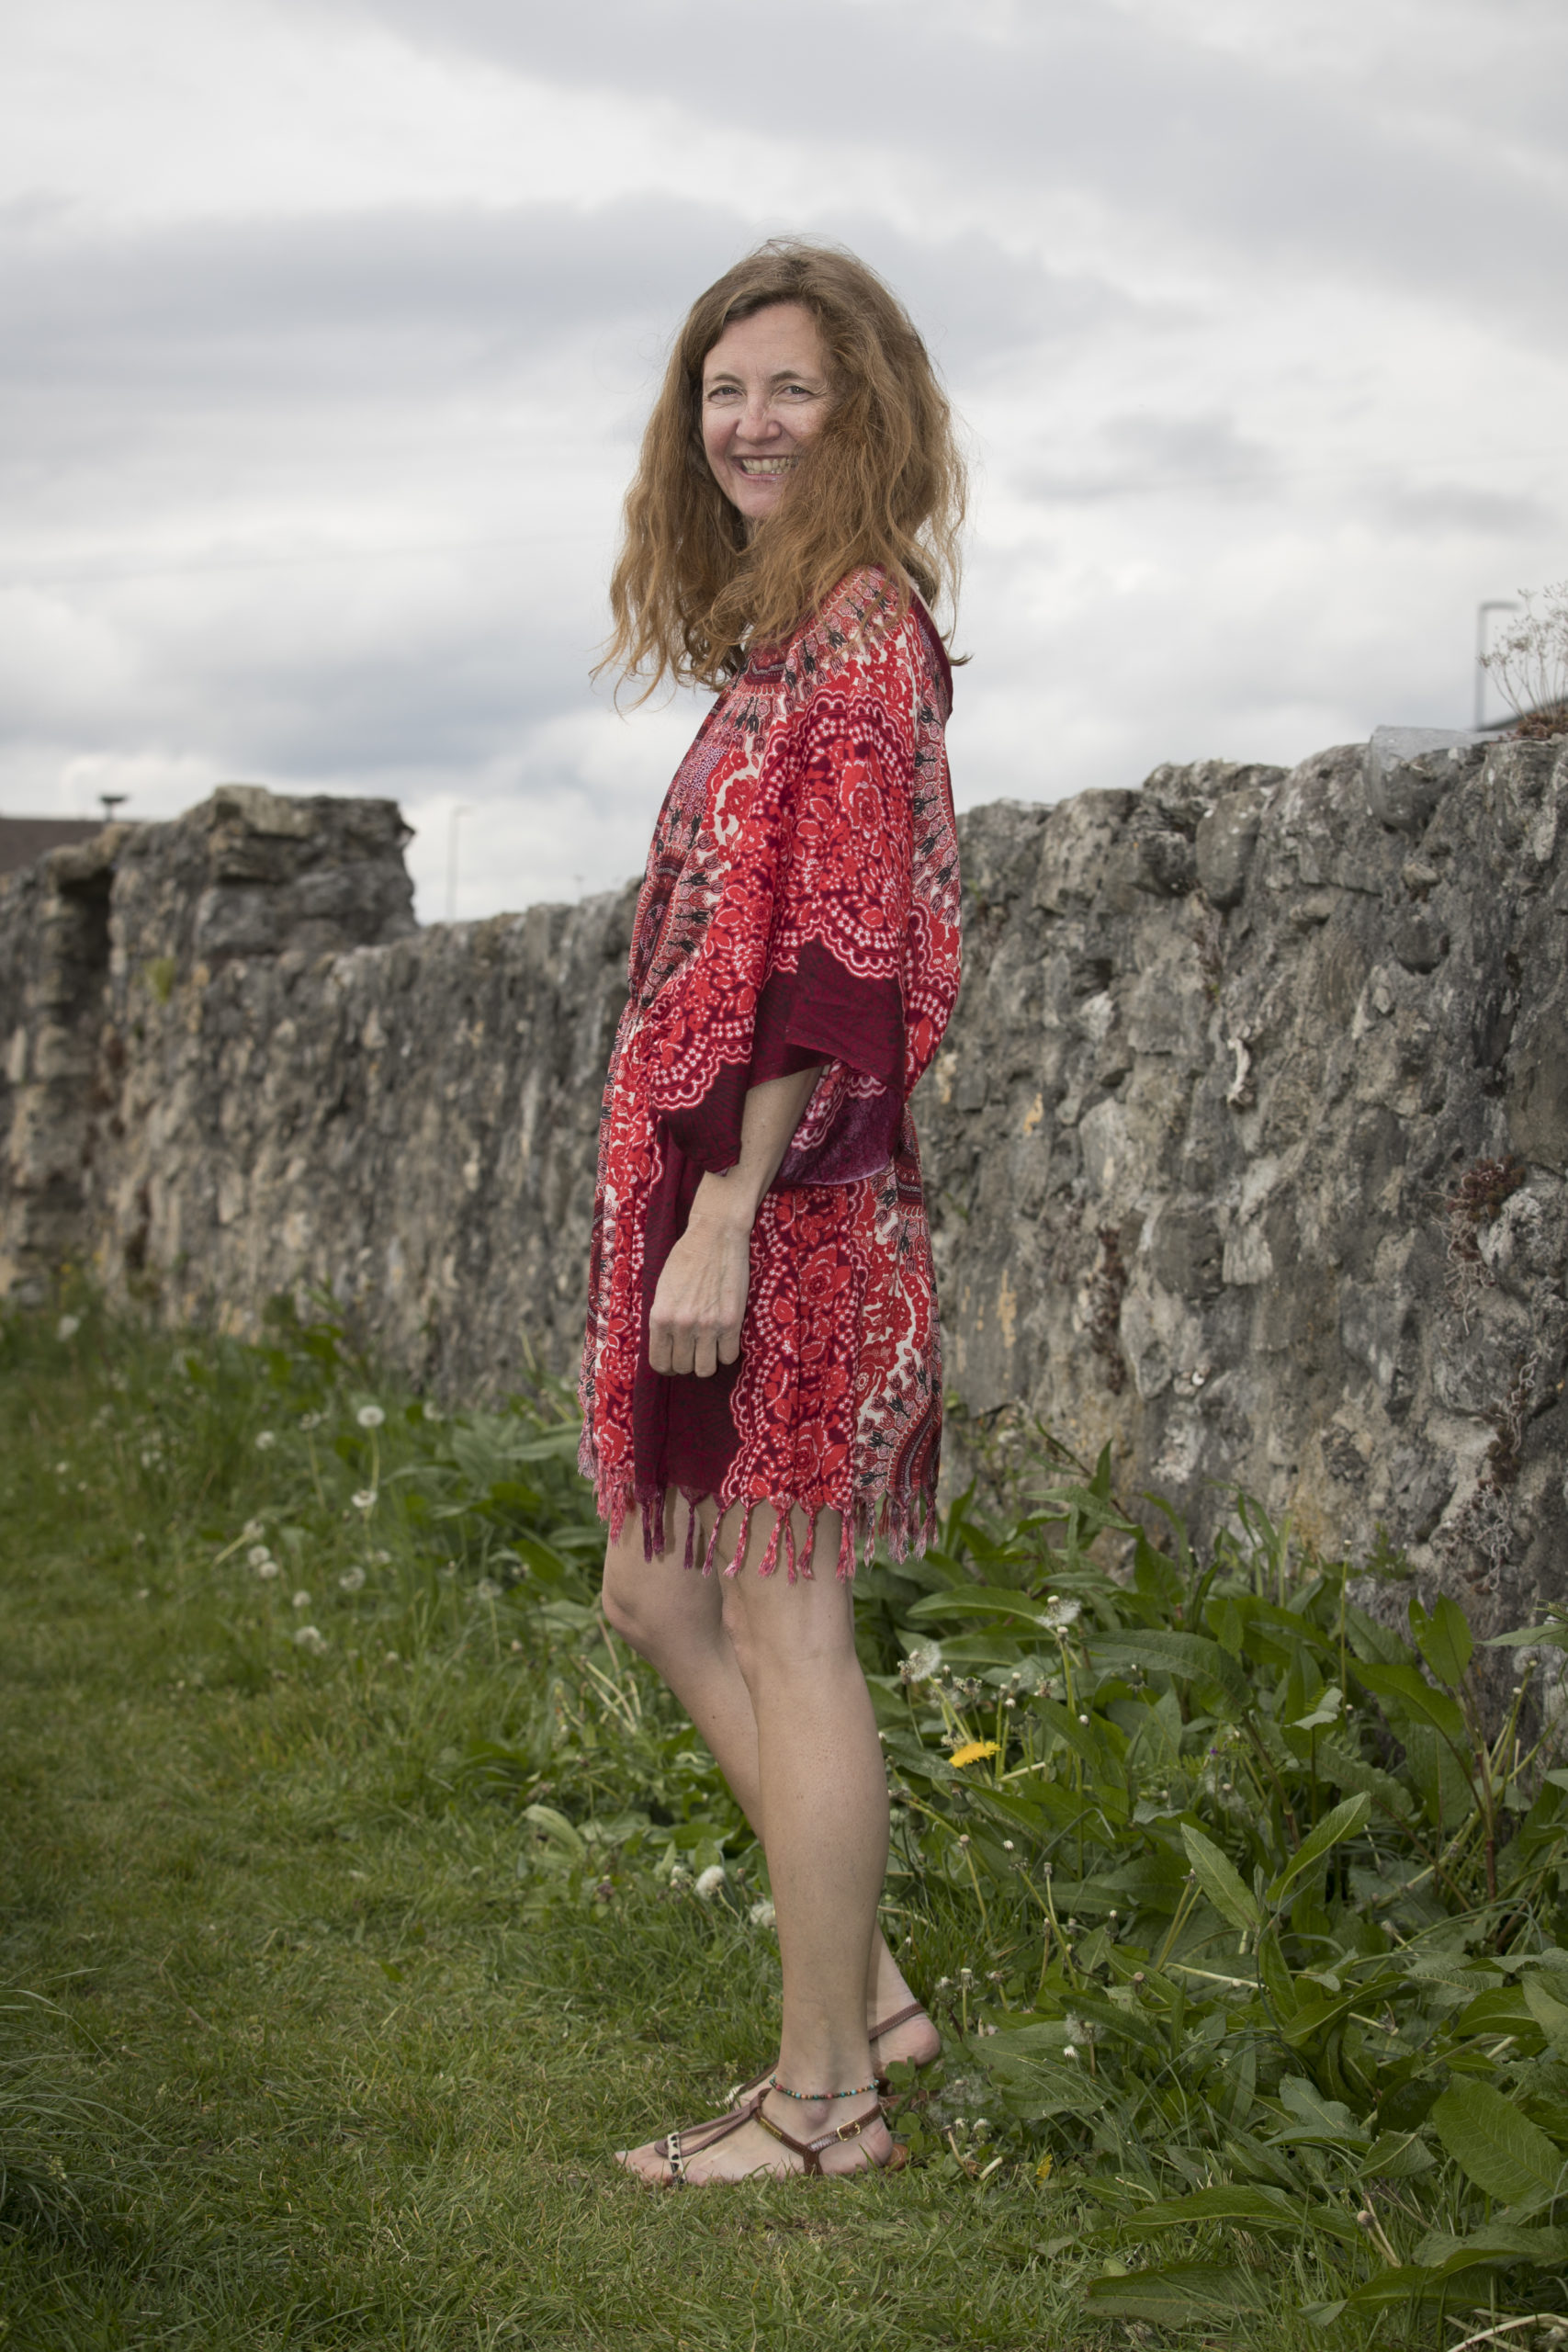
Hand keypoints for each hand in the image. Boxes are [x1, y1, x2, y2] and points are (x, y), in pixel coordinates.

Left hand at [648, 1211, 749, 1376]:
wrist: (714, 1237)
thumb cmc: (686, 1259)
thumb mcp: (662, 1290)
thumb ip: (662, 1320)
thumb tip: (666, 1346)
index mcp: (660, 1317)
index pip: (659, 1362)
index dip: (667, 1365)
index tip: (674, 1359)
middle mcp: (682, 1325)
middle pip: (683, 1368)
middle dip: (687, 1362)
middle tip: (693, 1349)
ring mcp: (707, 1325)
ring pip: (706, 1369)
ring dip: (707, 1361)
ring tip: (709, 1347)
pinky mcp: (731, 1322)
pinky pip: (728, 1357)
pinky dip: (726, 1353)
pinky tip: (724, 1339)